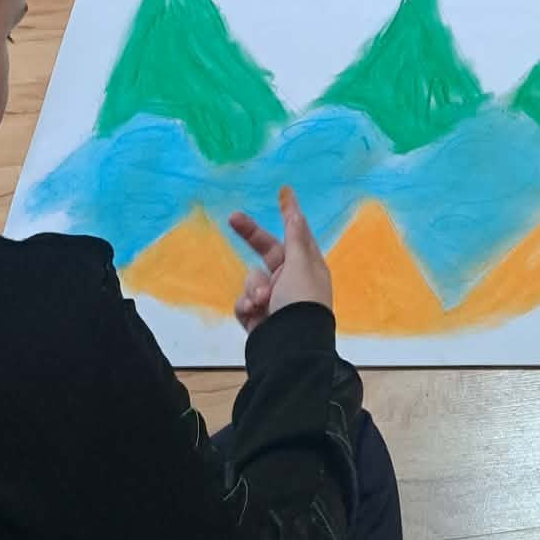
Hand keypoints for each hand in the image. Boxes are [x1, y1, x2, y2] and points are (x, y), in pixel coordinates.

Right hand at [229, 186, 332, 330]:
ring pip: (252, 277)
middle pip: (266, 249)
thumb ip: (294, 240)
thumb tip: (297, 214)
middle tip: (232, 217)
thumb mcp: (299, 267)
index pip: (296, 232)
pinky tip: (254, 312)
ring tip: (262, 301)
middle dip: (250, 236)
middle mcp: (290, 279)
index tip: (284, 191)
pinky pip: (243, 300)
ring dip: (254, 287)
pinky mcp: (257, 316)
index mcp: (307, 265)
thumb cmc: (301, 302)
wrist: (289, 349)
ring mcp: (273, 297)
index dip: (289, 212)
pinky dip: (246, 305)